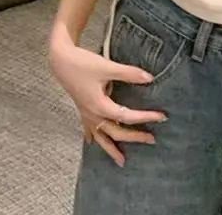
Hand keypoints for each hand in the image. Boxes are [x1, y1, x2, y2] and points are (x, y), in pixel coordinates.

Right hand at [48, 40, 166, 167]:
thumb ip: (129, 73)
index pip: (127, 116)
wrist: (60, 60)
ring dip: (111, 149)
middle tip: (151, 140)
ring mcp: (86, 113)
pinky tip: (92, 143)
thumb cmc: (82, 63)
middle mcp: (93, 114)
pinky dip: (93, 137)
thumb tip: (150, 78)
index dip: (145, 117)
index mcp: (100, 106)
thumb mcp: (107, 67)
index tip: (161, 117)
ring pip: (101, 137)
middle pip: (116, 132)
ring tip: (121, 161)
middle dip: (134, 137)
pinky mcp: (81, 108)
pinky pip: (88, 129)